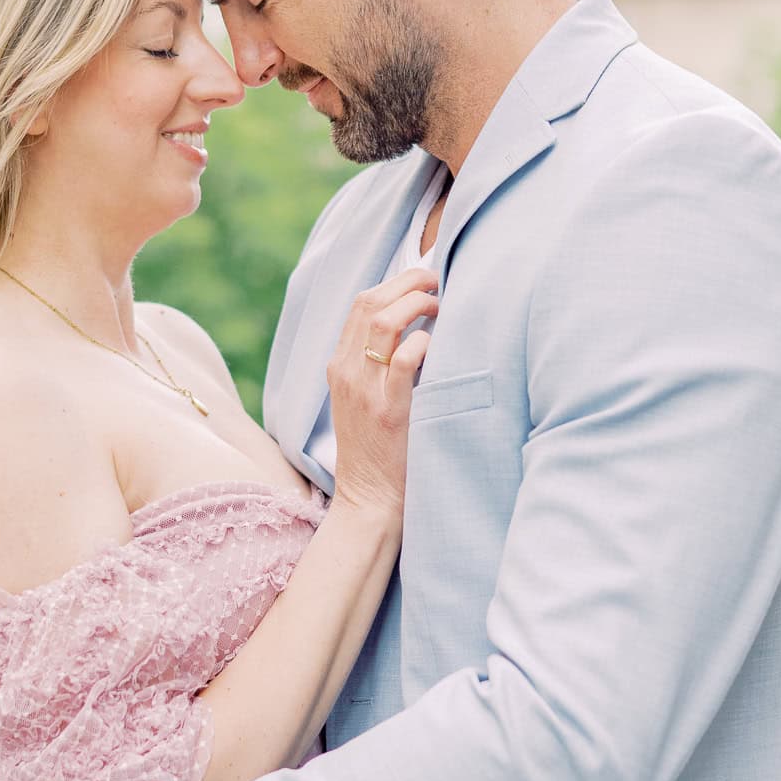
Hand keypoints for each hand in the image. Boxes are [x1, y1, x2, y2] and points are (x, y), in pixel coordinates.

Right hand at [327, 267, 436, 515]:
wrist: (368, 500)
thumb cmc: (377, 450)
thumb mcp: (364, 399)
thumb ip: (377, 365)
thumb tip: (416, 327)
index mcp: (339, 366)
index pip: (360, 303)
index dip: (394, 282)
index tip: (422, 280)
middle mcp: (346, 372)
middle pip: (369, 302)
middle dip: (408, 281)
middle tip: (437, 282)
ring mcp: (364, 391)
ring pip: (384, 321)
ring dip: (418, 304)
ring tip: (441, 308)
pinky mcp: (388, 412)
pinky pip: (404, 360)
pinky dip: (423, 342)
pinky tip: (436, 346)